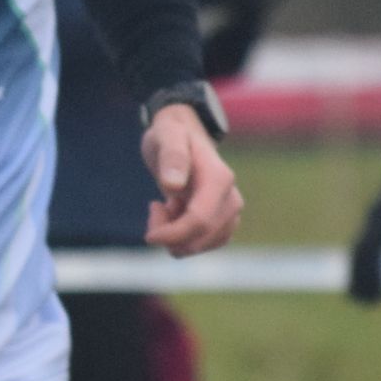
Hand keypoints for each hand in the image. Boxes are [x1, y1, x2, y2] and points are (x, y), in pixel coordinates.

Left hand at [141, 105, 243, 256]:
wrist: (183, 134)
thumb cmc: (172, 134)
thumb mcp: (167, 135)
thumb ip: (172, 157)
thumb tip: (173, 185)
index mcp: (219, 179)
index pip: (200, 221)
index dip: (173, 235)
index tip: (149, 235)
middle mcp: (231, 198)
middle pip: (200, 238)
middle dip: (170, 235)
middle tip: (155, 208)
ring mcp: (230, 212)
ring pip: (201, 246)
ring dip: (175, 237)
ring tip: (166, 207)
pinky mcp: (224, 221)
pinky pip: (203, 245)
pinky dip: (183, 238)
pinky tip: (175, 215)